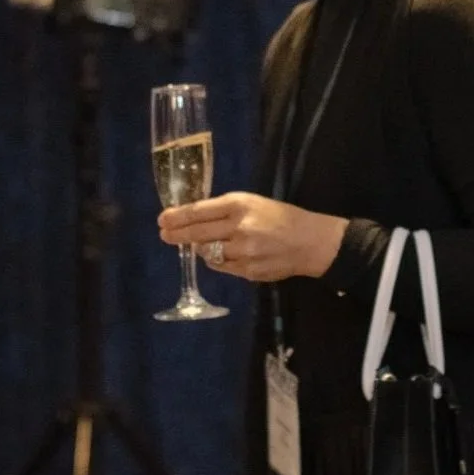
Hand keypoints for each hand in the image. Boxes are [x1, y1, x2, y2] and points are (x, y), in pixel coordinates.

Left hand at [159, 192, 345, 281]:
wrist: (310, 242)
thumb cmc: (282, 217)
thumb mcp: (254, 204)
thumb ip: (226, 211)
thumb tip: (194, 220)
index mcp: (240, 205)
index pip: (199, 211)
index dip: (177, 216)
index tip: (162, 220)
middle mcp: (238, 227)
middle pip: (197, 233)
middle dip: (177, 235)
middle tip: (165, 235)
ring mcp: (242, 252)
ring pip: (207, 253)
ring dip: (202, 249)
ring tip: (206, 244)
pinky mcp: (246, 271)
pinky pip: (221, 266)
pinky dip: (218, 260)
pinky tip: (226, 254)